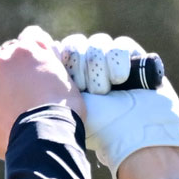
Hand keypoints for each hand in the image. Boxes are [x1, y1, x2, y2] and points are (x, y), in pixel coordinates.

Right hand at [0, 35, 82, 159]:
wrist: (43, 134)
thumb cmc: (13, 140)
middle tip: (17, 89)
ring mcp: (2, 59)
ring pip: (11, 48)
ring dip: (21, 60)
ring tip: (37, 83)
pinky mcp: (27, 50)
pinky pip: (32, 36)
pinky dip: (39, 45)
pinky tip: (45, 60)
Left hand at [45, 29, 178, 178]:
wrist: (131, 134)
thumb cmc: (95, 126)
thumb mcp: (65, 105)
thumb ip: (50, 80)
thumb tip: (42, 48)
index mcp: (68, 78)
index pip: (59, 50)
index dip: (63, 59)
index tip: (66, 78)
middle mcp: (89, 68)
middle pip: (76, 44)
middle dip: (80, 66)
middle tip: (87, 90)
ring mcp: (111, 62)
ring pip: (97, 43)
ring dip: (99, 68)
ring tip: (104, 91)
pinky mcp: (135, 58)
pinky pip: (120, 45)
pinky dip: (118, 61)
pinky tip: (120, 80)